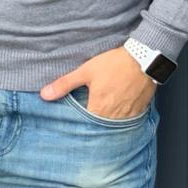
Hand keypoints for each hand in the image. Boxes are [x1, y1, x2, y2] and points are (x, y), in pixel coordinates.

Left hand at [39, 46, 156, 119]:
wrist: (143, 59)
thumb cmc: (113, 64)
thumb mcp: (86, 71)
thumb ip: (65, 84)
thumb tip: (44, 95)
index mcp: (98, 110)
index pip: (83, 127)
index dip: (77, 125)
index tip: (71, 125)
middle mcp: (113, 118)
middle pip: (98, 128)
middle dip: (91, 126)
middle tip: (85, 121)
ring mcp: (127, 117)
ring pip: (112, 127)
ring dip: (105, 123)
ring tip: (100, 114)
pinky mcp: (138, 112)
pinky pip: (126, 122)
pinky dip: (119, 119)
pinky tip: (115, 110)